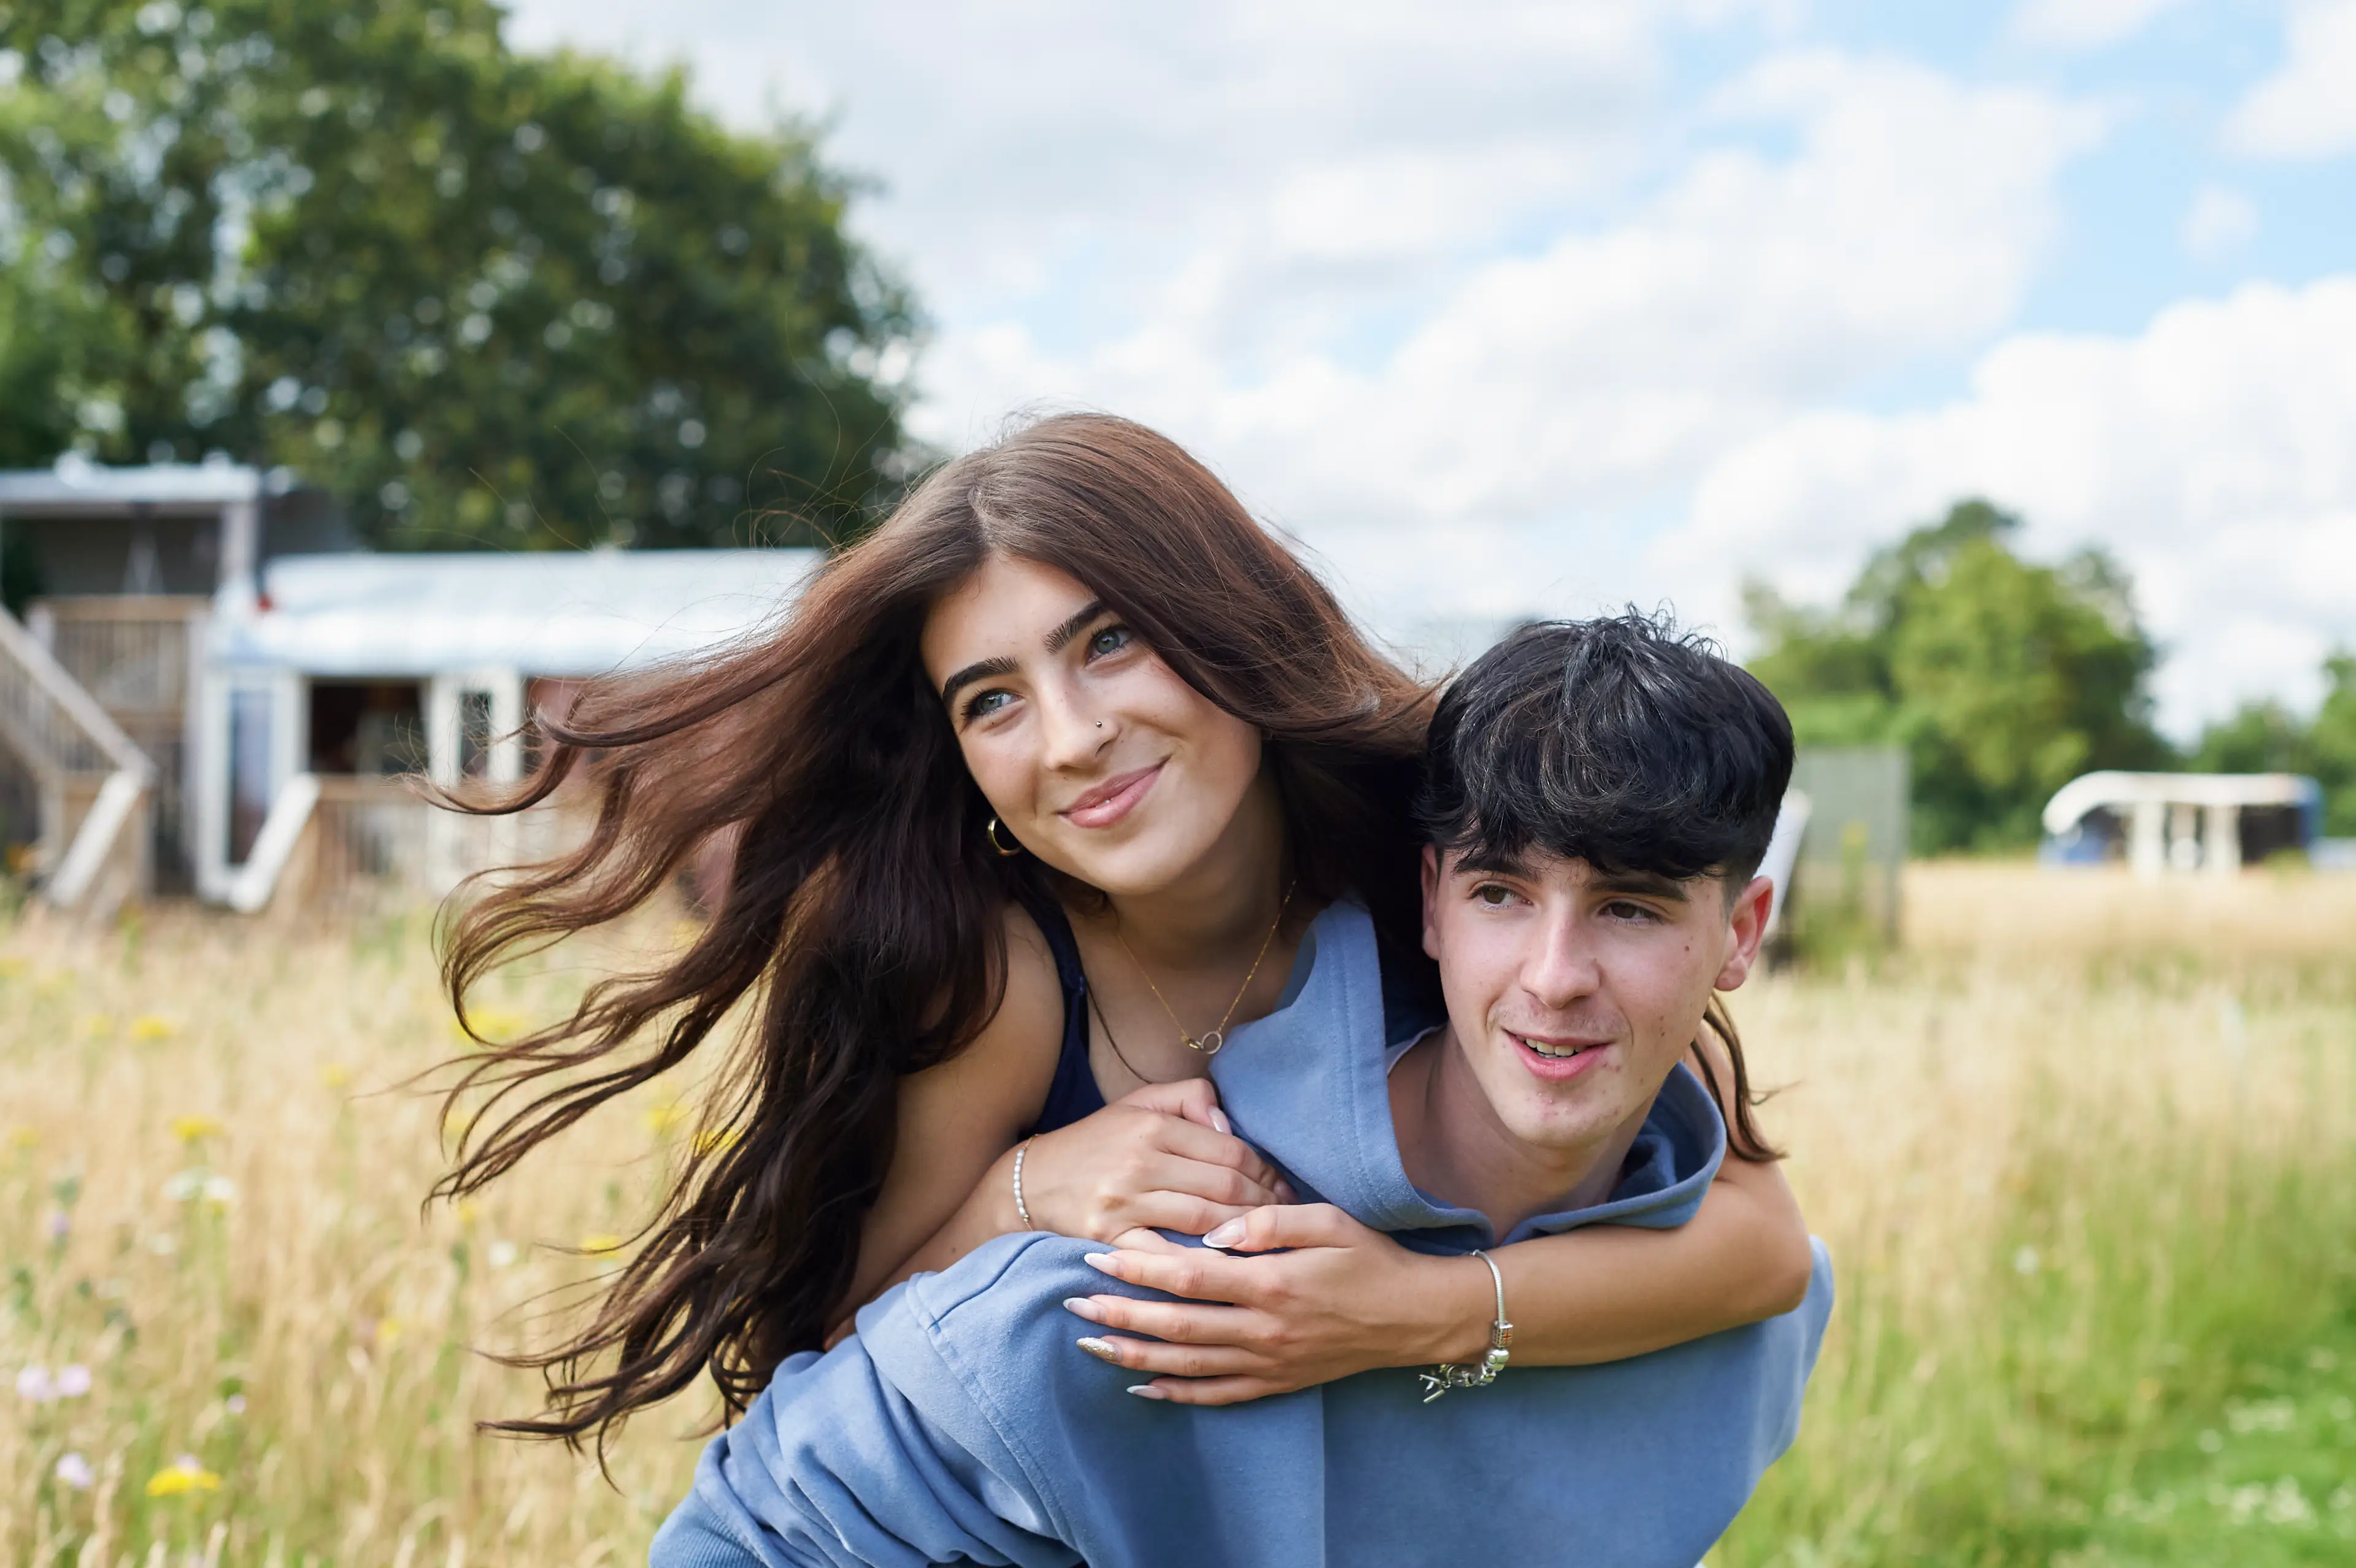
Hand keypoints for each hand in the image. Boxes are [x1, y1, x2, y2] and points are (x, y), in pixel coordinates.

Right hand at [1017, 1079, 1294, 1244]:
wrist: (1029, 1184)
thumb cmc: (1096, 1143)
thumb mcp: (1138, 1103)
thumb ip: (1189, 1098)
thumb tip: (1229, 1124)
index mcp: (1152, 1125)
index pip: (1230, 1149)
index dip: (1266, 1171)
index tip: (1284, 1189)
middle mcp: (1140, 1162)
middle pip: (1225, 1186)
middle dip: (1265, 1205)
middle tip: (1288, 1220)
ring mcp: (1124, 1204)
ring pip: (1205, 1221)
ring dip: (1245, 1235)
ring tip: (1270, 1243)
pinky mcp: (1110, 1240)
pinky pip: (1167, 1256)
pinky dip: (1201, 1264)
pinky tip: (1229, 1270)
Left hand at [1061, 1204, 1493, 1404]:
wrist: (1413, 1316)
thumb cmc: (1370, 1258)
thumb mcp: (1327, 1220)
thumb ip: (1267, 1220)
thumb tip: (1213, 1228)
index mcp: (1273, 1283)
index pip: (1189, 1277)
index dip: (1138, 1267)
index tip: (1097, 1255)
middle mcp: (1265, 1330)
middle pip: (1176, 1326)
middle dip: (1119, 1316)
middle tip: (1073, 1303)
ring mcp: (1269, 1362)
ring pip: (1188, 1365)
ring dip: (1134, 1357)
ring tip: (1089, 1344)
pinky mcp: (1277, 1382)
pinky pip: (1218, 1395)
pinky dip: (1176, 1393)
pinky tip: (1141, 1388)